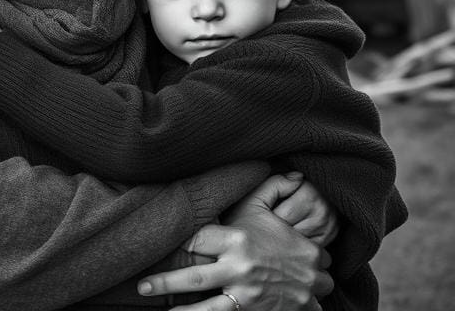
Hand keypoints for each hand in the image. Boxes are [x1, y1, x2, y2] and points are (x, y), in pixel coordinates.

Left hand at [138, 174, 332, 310]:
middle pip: (194, 277)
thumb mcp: (268, 213)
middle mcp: (239, 268)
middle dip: (165, 281)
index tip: (161, 242)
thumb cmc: (284, 241)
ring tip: (159, 309)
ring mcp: (246, 295)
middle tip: (142, 285)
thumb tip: (266, 162)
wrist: (316, 280)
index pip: (198, 239)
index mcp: (238, 240)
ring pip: (206, 307)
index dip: (179, 242)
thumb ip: (262, 187)